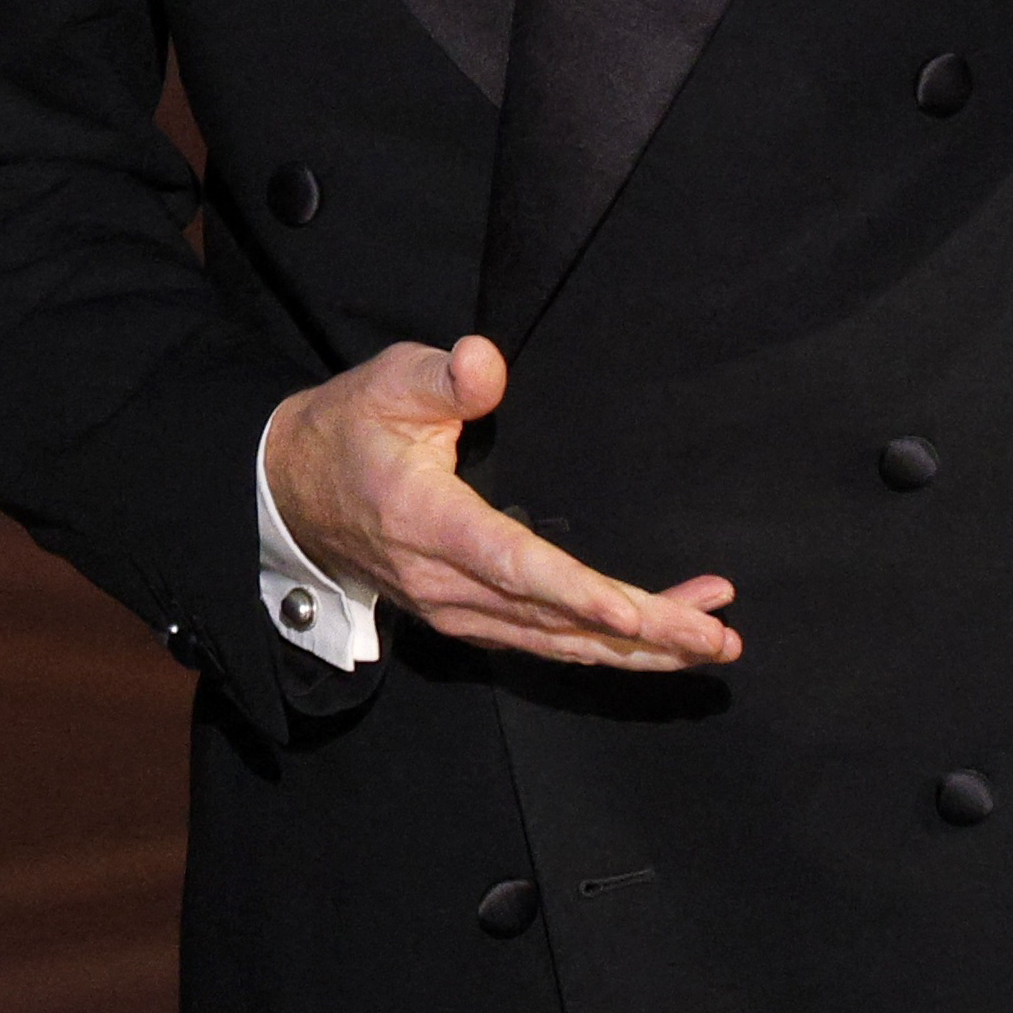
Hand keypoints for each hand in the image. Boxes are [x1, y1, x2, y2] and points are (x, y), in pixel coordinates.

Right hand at [260, 336, 741, 671]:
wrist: (295, 496)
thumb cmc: (352, 428)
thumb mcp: (387, 381)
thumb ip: (441, 375)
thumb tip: (485, 363)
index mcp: (429, 521)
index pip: (511, 564)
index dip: (576, 593)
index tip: (634, 614)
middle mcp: (445, 583)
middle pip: (554, 618)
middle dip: (642, 633)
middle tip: (717, 636)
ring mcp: (457, 612)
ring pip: (557, 643)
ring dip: (639, 649)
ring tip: (714, 638)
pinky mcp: (470, 621)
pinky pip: (546, 644)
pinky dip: (606, 648)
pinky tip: (660, 643)